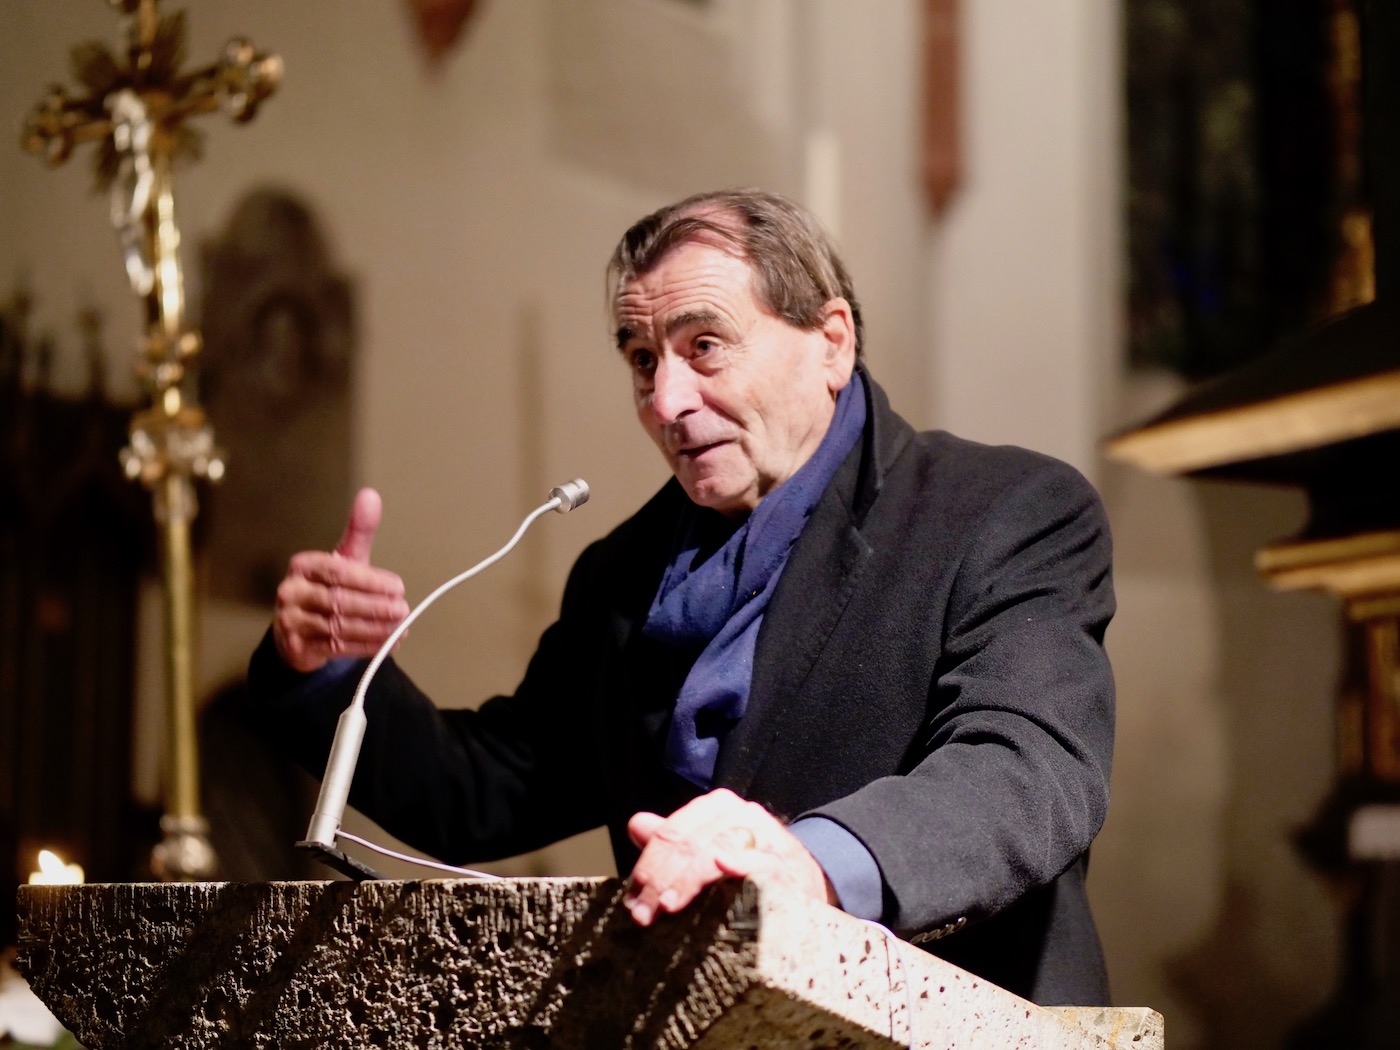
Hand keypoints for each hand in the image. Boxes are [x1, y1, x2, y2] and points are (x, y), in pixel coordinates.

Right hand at [272, 488, 410, 673]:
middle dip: (376, 606)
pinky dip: (365, 646)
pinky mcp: (297, 646)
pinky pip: (336, 647)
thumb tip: (370, 495)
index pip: (339, 571)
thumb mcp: (343, 558)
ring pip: (339, 625)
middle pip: (339, 600)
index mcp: (303, 565)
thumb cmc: (326, 587)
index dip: (371, 581)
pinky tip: (387, 643)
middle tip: (403, 609)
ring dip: (374, 628)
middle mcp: (291, 591)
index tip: (398, 587)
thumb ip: (359, 530)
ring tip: (400, 627)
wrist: (299, 627)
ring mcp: (290, 620)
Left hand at [624, 788, 835, 925]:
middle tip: (643, 913)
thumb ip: (674, 838)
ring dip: (687, 879)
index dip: (648, 864)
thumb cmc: (750, 866)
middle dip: (660, 879)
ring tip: (667, 905)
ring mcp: (764, 835)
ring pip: (714, 850)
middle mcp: (740, 813)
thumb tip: (636, 824)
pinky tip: (721, 867)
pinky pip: (758, 861)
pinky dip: (740, 863)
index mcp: (717, 807)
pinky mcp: (784, 863)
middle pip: (689, 843)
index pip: (672, 832)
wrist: (807, 882)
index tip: (632, 897)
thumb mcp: (709, 848)